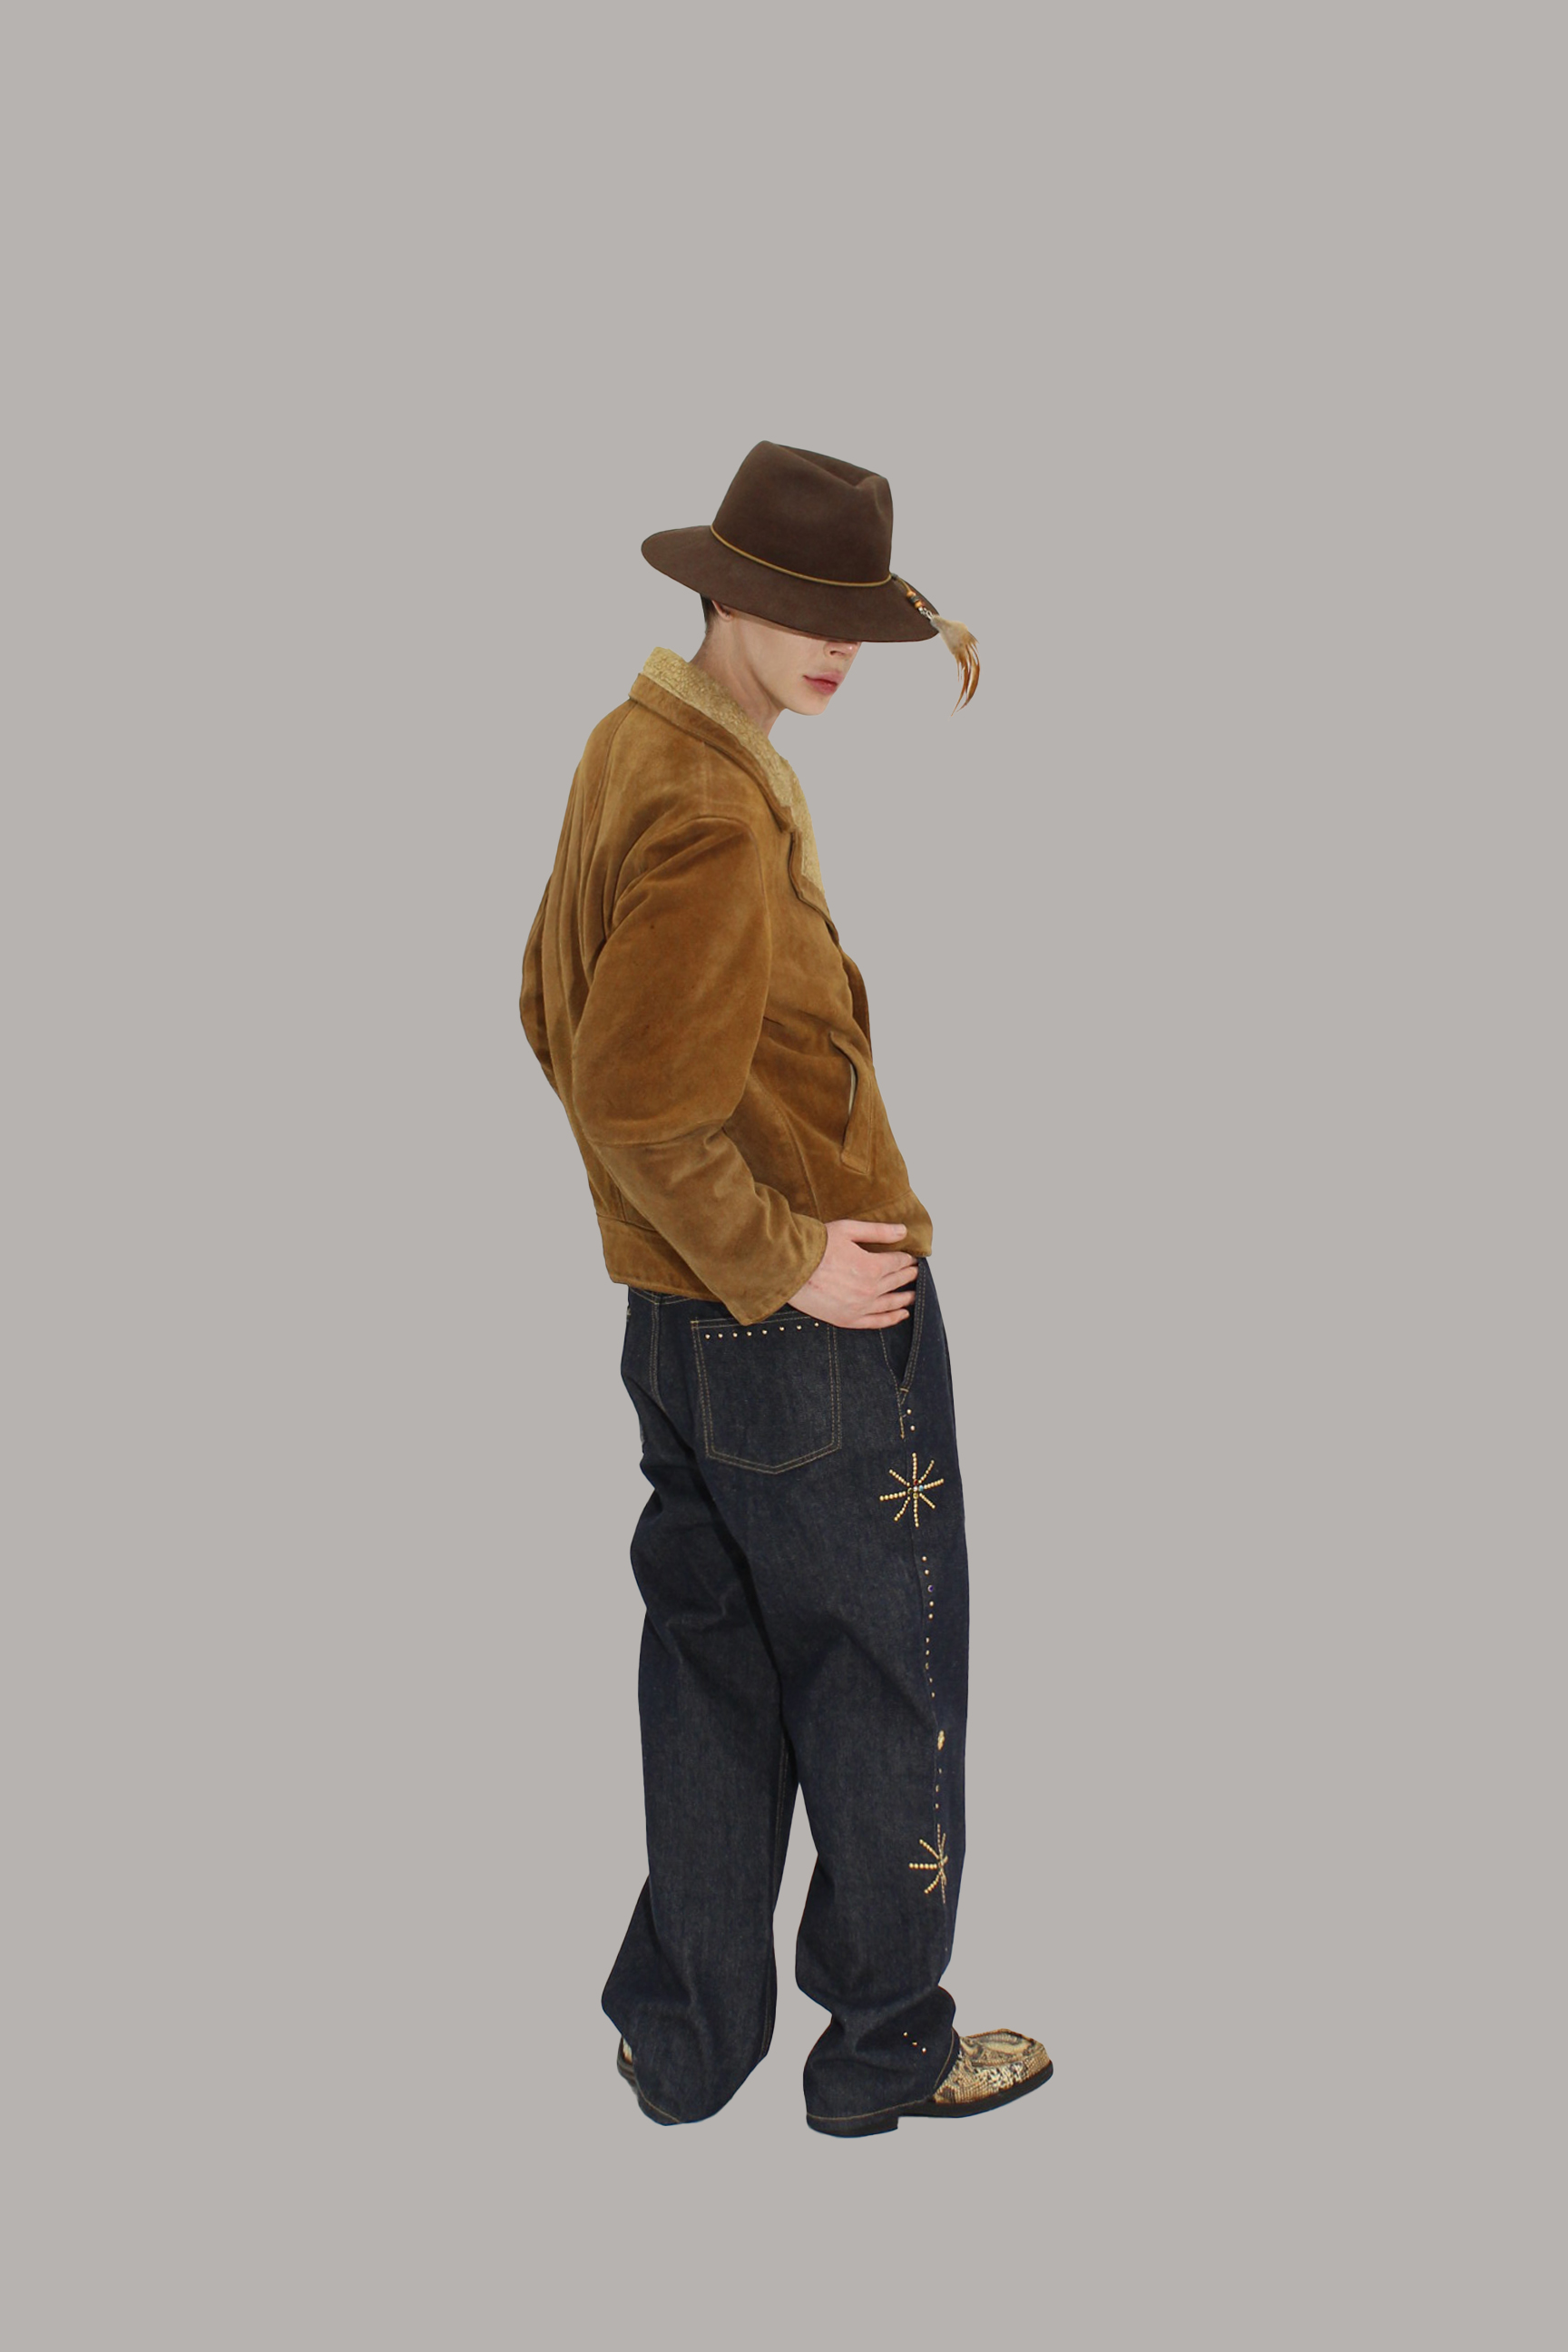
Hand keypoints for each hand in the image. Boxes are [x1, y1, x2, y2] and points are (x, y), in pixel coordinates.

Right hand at [789, 1221, 916, 1329]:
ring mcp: (859, 1307)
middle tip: (915, 1273)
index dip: (906, 1259)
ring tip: (913, 1295)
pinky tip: (901, 1315)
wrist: (789, 1267)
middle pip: (896, 1282)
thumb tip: (903, 1231)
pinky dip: (891, 1319)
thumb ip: (878, 1231)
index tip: (911, 1259)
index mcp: (873, 1267)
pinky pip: (875, 1322)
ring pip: (890, 1303)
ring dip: (904, 1298)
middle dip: (908, 1276)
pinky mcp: (847, 1319)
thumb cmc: (815, 1246)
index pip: (897, 1262)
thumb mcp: (849, 1230)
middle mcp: (870, 1290)